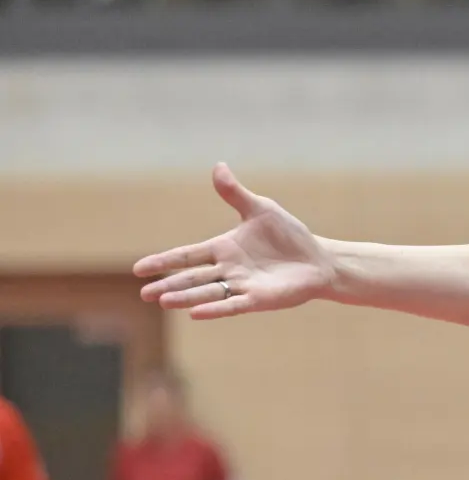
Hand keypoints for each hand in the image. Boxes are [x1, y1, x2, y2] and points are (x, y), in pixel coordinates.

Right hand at [134, 164, 334, 319]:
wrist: (317, 260)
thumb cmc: (289, 236)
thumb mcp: (261, 210)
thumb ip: (236, 194)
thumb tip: (218, 166)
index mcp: (223, 249)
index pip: (187, 256)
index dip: (164, 261)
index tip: (139, 268)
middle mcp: (227, 270)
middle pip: (192, 278)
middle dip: (169, 284)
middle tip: (144, 294)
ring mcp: (241, 286)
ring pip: (207, 292)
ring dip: (186, 297)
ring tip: (163, 301)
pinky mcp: (258, 299)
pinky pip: (233, 305)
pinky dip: (215, 309)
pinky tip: (196, 314)